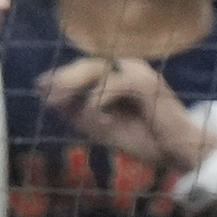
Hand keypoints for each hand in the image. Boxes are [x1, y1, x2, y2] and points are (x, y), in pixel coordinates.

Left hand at [34, 56, 212, 174]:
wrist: (178, 151)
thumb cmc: (145, 140)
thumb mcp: (103, 129)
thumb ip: (81, 115)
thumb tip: (53, 103)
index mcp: (120, 76)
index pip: (85, 70)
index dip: (61, 77)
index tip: (38, 87)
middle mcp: (129, 68)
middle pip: (88, 65)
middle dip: (63, 78)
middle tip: (42, 90)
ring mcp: (139, 72)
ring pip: (99, 68)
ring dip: (75, 84)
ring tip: (58, 100)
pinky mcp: (147, 82)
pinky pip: (115, 83)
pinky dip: (100, 99)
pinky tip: (96, 116)